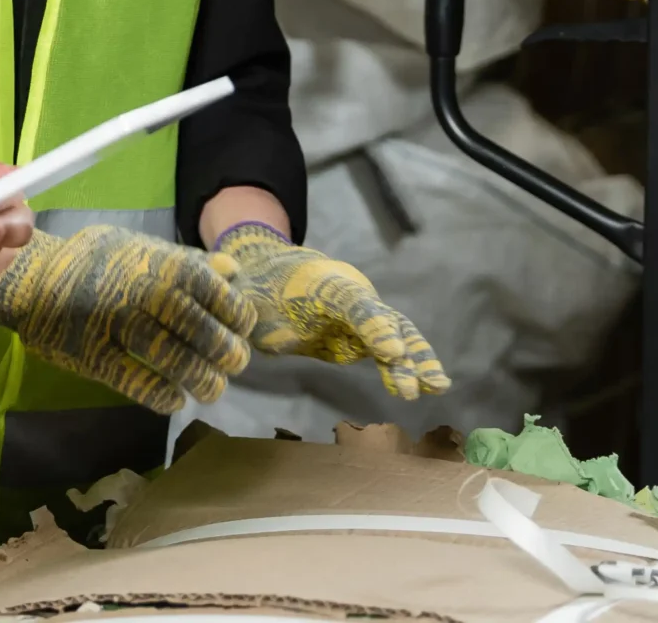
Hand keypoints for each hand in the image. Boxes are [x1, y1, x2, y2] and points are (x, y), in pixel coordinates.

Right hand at [0, 226, 255, 413]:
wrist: (35, 277)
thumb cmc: (95, 260)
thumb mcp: (141, 247)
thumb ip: (187, 260)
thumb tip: (232, 271)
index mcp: (156, 262)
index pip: (211, 289)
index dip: (235, 313)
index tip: (243, 330)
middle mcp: (139, 291)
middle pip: (195, 327)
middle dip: (224, 351)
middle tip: (235, 365)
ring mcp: (114, 324)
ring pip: (169, 357)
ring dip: (199, 378)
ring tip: (212, 389)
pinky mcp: (92, 355)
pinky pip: (133, 380)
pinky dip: (160, 394)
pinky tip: (174, 400)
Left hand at [211, 224, 448, 400]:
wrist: (269, 276)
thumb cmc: (254, 284)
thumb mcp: (242, 289)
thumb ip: (236, 283)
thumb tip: (223, 270)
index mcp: (321, 281)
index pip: (351, 302)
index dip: (371, 325)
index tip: (389, 351)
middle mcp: (349, 294)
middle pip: (380, 320)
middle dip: (400, 351)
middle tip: (416, 383)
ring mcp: (359, 316)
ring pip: (395, 335)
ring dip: (415, 361)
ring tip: (434, 386)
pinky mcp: (360, 338)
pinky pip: (390, 351)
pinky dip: (408, 366)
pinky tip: (426, 387)